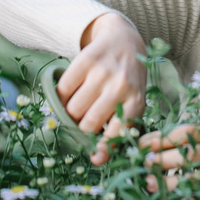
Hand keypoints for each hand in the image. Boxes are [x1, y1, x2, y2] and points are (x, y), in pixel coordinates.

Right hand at [57, 12, 146, 164]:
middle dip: (81, 129)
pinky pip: (63, 89)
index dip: (103, 149)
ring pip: (73, 109)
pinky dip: (62, 95)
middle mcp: (121, 86)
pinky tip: (72, 90)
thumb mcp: (133, 100)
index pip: (117, 133)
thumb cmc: (128, 79)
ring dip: (70, 112)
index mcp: (136, 100)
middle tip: (83, 122)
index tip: (95, 158)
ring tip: (78, 105)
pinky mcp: (86, 59)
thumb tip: (97, 160)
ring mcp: (103, 72)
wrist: (124, 39)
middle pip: (88, 124)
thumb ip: (119, 127)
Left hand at [139, 122, 199, 199]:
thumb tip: (153, 145)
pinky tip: (166, 194)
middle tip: (141, 163)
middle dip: (160, 160)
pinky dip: (180, 194)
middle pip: (187, 155)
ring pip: (191, 179)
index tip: (140, 143)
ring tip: (148, 182)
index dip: (160, 139)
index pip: (185, 133)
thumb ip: (193, 138)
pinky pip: (199, 194)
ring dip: (166, 182)